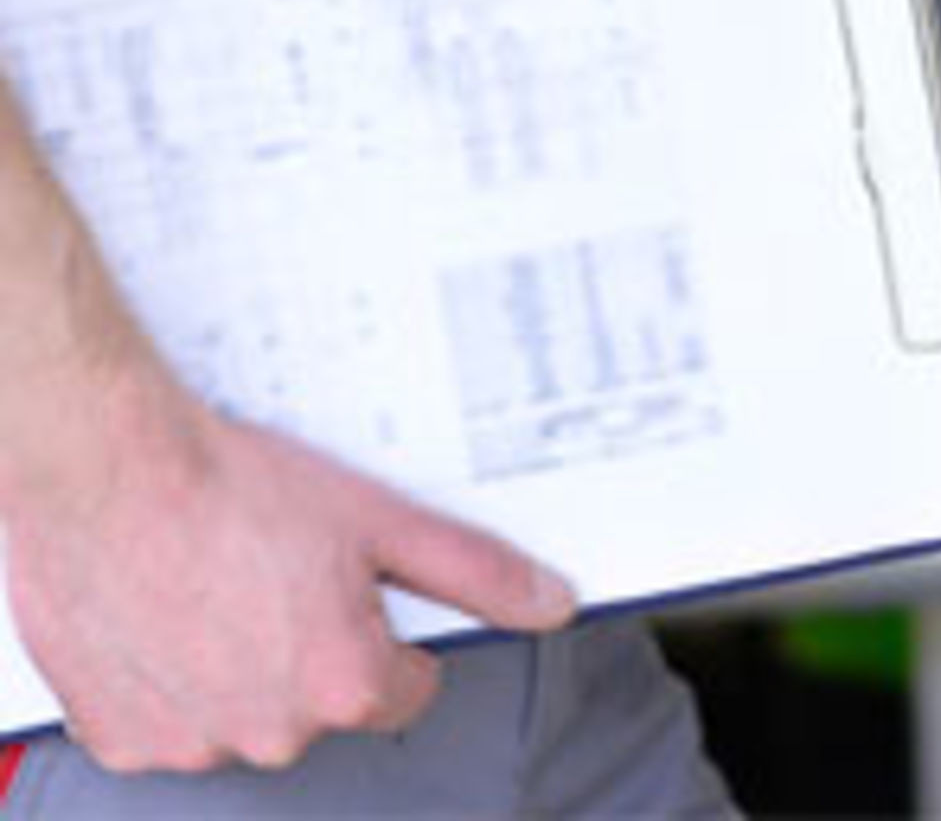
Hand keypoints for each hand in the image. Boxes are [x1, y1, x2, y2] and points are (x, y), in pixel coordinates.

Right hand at [4, 366, 573, 774]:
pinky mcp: (119, 738)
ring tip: (222, 580)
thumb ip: (476, 571)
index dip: (394, 630)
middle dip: (316, 645)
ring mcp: (187, 745)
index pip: (408, 687)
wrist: (109, 473)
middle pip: (323, 702)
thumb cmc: (237, 488)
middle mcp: (268, 735)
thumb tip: (552, 603)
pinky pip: (169, 719)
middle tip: (284, 569)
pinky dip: (174, 678)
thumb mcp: (383, 516)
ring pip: (242, 714)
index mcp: (343, 687)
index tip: (362, 584)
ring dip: (241, 664)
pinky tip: (171, 609)